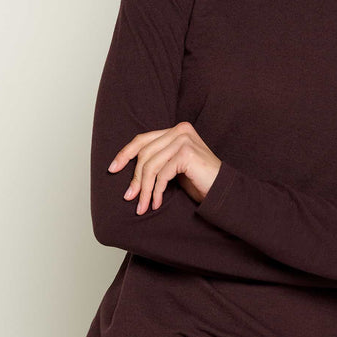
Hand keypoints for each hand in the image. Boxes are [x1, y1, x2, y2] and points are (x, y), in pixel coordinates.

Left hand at [107, 122, 221, 214]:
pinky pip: (162, 174)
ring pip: (151, 165)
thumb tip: (124, 168)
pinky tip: (156, 203)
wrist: (224, 190)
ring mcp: (184, 140)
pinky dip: (156, 191)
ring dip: (144, 189)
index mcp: (176, 130)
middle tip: (130, 198)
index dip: (125, 153)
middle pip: (145, 154)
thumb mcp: (173, 167)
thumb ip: (157, 159)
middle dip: (135, 179)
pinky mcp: (186, 153)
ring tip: (143, 206)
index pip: (143, 139)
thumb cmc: (199, 180)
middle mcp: (180, 130)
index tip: (112, 169)